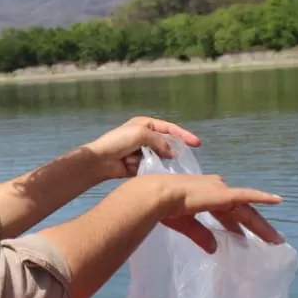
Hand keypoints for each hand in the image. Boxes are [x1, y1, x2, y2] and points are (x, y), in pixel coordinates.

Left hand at [84, 116, 200, 180]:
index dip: (184, 135)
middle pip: (166, 143)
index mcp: (145, 125)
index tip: (197, 144)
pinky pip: (152, 167)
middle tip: (181, 159)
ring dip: (159, 160)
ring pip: (160, 157)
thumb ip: (160, 141)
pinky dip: (152, 169)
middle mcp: (144, 137)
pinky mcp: (138, 165)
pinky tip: (153, 172)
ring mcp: (141, 152)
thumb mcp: (141, 134)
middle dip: (171, 150)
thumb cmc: (118, 142)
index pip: (169, 128)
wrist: (99, 161)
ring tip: (162, 165)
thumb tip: (173, 153)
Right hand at [146, 174, 284, 252]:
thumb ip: (201, 235)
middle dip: (256, 227)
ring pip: (247, 210)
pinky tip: (278, 200)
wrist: (158, 194)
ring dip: (261, 225)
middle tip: (271, 241)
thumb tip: (213, 249)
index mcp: (206, 195)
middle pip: (242, 211)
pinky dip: (262, 197)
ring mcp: (221, 191)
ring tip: (276, 239)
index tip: (245, 238)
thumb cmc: (164, 207)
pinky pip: (247, 197)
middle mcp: (217, 189)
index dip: (237, 225)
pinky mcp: (224, 195)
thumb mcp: (185, 224)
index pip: (227, 212)